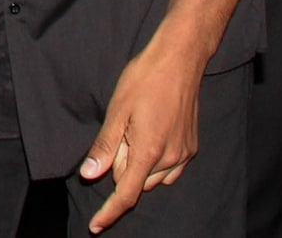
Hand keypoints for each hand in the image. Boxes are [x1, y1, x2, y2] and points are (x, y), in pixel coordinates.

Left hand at [78, 46, 206, 231]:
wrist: (179, 61)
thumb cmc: (144, 80)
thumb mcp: (117, 111)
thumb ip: (104, 147)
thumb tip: (90, 175)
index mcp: (149, 151)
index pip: (126, 194)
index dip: (109, 212)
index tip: (96, 226)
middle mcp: (170, 159)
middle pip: (135, 181)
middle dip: (122, 165)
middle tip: (122, 130)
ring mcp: (184, 154)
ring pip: (152, 177)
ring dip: (139, 163)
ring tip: (137, 127)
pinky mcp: (191, 148)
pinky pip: (168, 169)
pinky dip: (154, 161)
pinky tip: (151, 133)